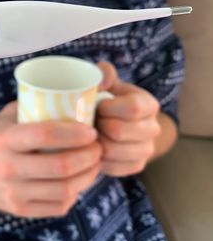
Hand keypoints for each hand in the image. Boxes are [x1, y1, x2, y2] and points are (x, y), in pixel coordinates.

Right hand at [0, 102, 101, 217]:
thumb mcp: (7, 116)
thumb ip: (34, 107)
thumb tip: (72, 100)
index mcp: (5, 139)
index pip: (45, 135)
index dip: (74, 133)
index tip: (91, 131)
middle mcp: (7, 167)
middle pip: (60, 166)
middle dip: (89, 157)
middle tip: (98, 148)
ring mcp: (13, 192)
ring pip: (64, 189)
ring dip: (88, 176)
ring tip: (95, 164)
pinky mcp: (20, 210)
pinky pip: (58, 206)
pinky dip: (75, 194)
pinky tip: (79, 182)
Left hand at [96, 62, 160, 176]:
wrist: (112, 123)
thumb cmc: (105, 99)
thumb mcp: (106, 82)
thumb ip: (104, 73)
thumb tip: (102, 81)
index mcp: (148, 104)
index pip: (132, 108)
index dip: (108, 108)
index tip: (97, 106)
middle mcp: (153, 128)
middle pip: (120, 132)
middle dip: (98, 126)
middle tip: (89, 122)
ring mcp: (146, 150)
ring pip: (113, 151)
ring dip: (95, 143)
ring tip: (88, 135)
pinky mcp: (135, 166)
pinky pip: (112, 167)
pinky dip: (97, 159)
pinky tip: (92, 149)